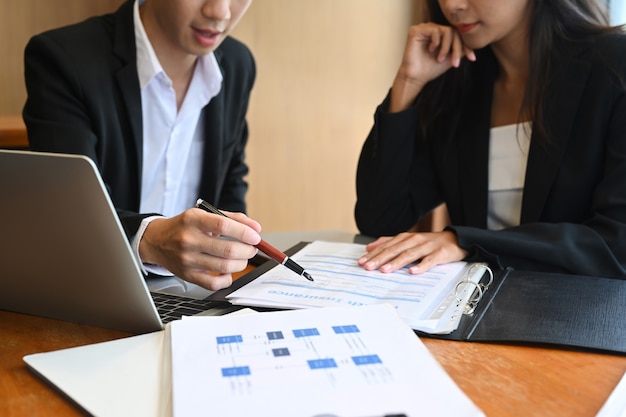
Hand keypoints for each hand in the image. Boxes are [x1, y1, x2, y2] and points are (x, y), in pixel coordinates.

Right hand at [139, 208, 261, 289]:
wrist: (157, 240)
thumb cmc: (185, 227)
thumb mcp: (205, 214)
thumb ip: (233, 218)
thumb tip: (256, 228)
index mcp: (193, 220)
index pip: (223, 225)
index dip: (244, 232)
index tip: (255, 237)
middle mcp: (188, 239)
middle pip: (227, 249)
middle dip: (247, 250)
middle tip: (251, 248)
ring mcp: (187, 259)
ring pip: (224, 267)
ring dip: (241, 263)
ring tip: (242, 258)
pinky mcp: (187, 275)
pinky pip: (214, 283)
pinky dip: (227, 279)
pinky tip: (227, 271)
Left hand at [358, 231, 467, 273]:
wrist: (455, 239)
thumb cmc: (429, 243)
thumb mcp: (408, 241)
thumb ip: (389, 243)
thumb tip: (370, 247)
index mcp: (406, 238)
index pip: (386, 246)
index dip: (374, 254)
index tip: (362, 262)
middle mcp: (414, 241)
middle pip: (395, 250)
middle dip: (380, 258)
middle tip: (368, 266)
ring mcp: (427, 247)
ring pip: (409, 254)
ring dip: (396, 262)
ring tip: (385, 270)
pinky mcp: (440, 254)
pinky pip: (430, 261)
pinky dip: (421, 266)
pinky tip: (413, 272)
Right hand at [390, 23, 475, 111]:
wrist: (416, 78)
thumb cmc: (431, 69)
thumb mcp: (451, 58)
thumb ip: (460, 49)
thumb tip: (473, 43)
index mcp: (440, 34)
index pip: (457, 34)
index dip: (466, 45)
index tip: (472, 58)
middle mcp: (433, 29)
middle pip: (454, 32)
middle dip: (457, 48)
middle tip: (455, 63)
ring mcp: (424, 28)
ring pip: (446, 30)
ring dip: (446, 47)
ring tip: (440, 59)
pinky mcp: (416, 30)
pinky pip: (435, 30)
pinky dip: (436, 42)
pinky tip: (431, 50)